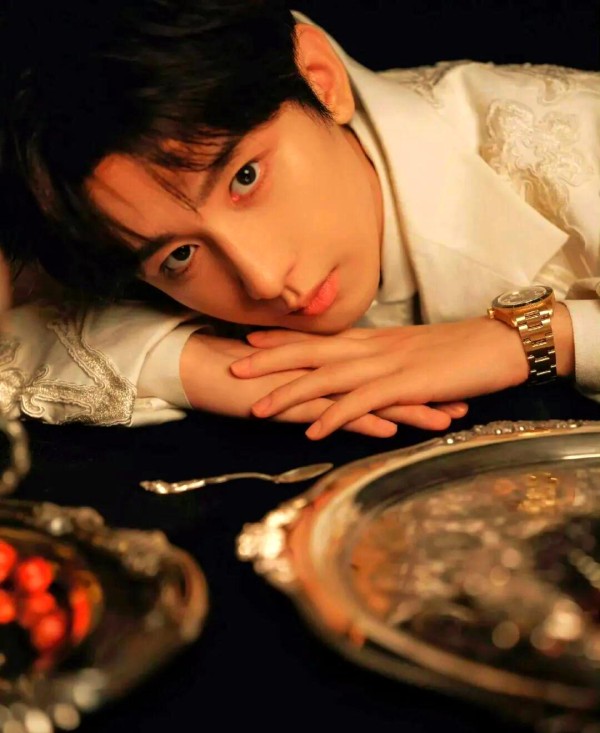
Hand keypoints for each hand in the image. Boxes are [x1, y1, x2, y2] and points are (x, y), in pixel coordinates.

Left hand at [229, 317, 536, 438]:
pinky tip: (313, 431)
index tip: (251, 339)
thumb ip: (386, 363)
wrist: (500, 345)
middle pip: (313, 351)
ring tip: (258, 408)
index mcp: (375, 340)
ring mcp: (389, 364)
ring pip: (328, 377)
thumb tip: (367, 377)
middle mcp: (374, 348)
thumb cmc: (460, 352)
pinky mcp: (407, 384)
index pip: (321, 337)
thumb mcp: (414, 353)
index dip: (285, 338)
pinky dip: (335, 415)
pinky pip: (362, 401)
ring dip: (291, 393)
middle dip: (271, 359)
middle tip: (233, 365)